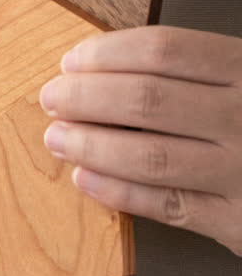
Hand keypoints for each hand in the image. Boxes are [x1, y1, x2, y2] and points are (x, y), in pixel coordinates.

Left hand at [39, 25, 241, 256]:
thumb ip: (211, 68)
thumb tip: (119, 62)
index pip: (165, 51)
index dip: (107, 54)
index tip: (72, 61)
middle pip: (146, 100)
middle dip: (85, 98)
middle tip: (52, 98)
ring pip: (148, 155)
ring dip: (89, 144)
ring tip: (55, 137)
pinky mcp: (240, 224)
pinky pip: (166, 206)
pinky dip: (117, 191)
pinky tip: (84, 178)